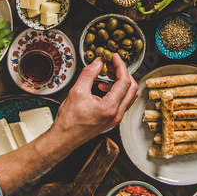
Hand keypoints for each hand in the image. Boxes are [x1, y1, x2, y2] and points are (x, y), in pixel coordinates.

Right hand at [0, 57, 137, 193]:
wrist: (64, 138)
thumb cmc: (69, 120)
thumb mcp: (77, 92)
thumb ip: (89, 74)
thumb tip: (98, 62)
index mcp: (110, 108)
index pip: (124, 82)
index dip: (121, 66)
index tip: (114, 57)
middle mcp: (117, 115)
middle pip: (131, 88)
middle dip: (123, 73)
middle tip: (111, 65)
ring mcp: (116, 118)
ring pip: (129, 95)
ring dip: (121, 82)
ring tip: (106, 75)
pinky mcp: (112, 119)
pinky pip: (122, 102)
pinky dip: (117, 91)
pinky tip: (102, 87)